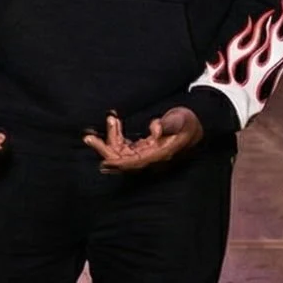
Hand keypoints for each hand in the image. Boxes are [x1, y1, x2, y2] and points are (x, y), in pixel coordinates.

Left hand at [83, 107, 202, 172]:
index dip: (119, 163)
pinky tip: (113, 120)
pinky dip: (116, 134)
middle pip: (123, 159)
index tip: (104, 160)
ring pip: (120, 151)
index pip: (136, 163)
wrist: (195, 122)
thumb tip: (156, 127)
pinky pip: (123, 144)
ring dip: (110, 137)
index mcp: (161, 154)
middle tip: (87, 138)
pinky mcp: (142, 148)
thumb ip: (171, 124)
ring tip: (107, 119)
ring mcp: (145, 153)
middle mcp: (150, 158)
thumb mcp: (182, 119)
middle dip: (104, 149)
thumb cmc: (189, 122)